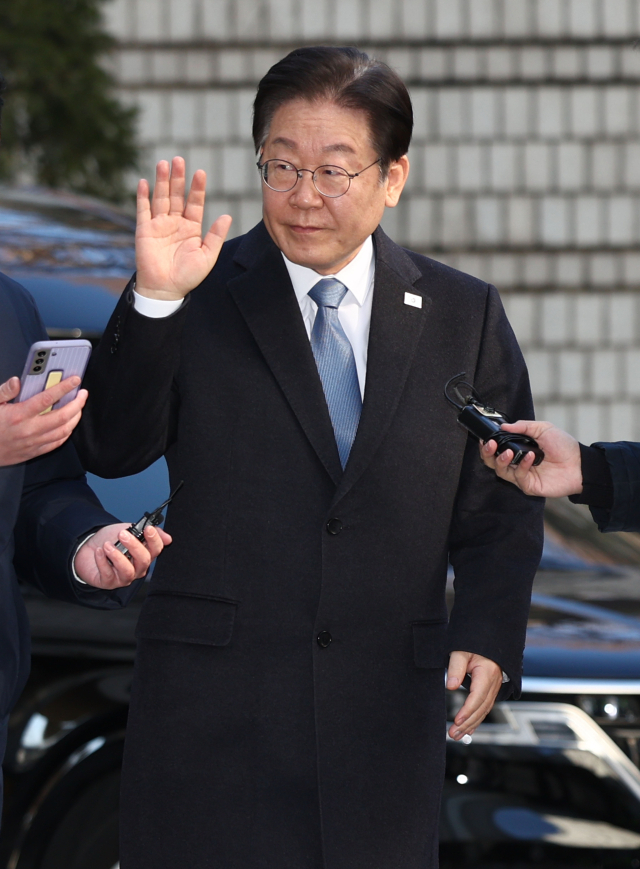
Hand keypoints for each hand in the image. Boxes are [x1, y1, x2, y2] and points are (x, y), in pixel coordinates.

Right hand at [0, 375, 87, 465]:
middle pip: (63, 416)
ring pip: (64, 431)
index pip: (47, 398)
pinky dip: (67, 432)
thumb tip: (18, 381)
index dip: (64, 387)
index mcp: (18, 415)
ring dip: (75, 418)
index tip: (75, 380)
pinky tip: (69, 424)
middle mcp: (29, 430)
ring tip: (79, 407)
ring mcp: (33, 443)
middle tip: (82, 394)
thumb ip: (5, 391)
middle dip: (77, 403)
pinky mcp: (34, 452)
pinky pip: (57, 443)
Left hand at [74, 523, 171, 589]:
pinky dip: (103, 561)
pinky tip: (99, 551)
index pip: (156, 550)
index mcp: (144, 554)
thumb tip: (168, 538)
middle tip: (122, 534)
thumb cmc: (111, 540)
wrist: (89, 547)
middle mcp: (137, 568)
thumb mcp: (129, 531)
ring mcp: (124, 577)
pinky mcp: (108, 582)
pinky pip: (108, 574)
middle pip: (144, 560)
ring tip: (107, 545)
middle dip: (134, 546)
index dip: (154, 540)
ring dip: (118, 556)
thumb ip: (146, 532)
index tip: (148, 529)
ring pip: (128, 571)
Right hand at [135, 156, 232, 300]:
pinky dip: (142, 196)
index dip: (197, 188)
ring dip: (162, 181)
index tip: (200, 173)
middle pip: (177, 195)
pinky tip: (144, 182)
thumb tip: (227, 216)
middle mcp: (175, 223)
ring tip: (163, 163)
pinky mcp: (145, 230)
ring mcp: (159, 225)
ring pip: (161, 198)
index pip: (194, 203)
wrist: (166, 289)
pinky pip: (143, 210)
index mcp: (191, 228)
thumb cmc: (188, 276)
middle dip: (178, 178)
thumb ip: (215, 236)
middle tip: (179, 159)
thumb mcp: (207, 256)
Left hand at [446, 651, 502, 739]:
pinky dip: (476, 719)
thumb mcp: (461, 651)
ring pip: (483, 710)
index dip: (468, 710)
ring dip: (471, 724)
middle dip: (467, 723)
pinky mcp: (490, 689)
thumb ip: (455, 667)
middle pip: (481, 708)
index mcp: (487, 673)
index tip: (457, 720)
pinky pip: (484, 708)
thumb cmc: (474, 644)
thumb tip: (451, 686)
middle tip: (453, 733)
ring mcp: (494, 687)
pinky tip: (469, 729)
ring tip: (457, 735)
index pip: (478, 696)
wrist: (488, 639)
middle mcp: (494, 682)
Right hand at [480, 420, 581, 497]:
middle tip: (490, 445)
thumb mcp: (543, 429)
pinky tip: (531, 456)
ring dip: (501, 460)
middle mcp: (517, 463)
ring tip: (508, 451)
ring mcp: (522, 476)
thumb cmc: (564, 446)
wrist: (580, 463)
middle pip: (493, 462)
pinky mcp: (529, 486)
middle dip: (487, 454)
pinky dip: (522, 465)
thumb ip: (523, 426)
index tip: (484, 438)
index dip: (488, 445)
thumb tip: (503, 426)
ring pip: (501, 471)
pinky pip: (518, 477)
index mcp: (518, 450)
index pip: (497, 449)